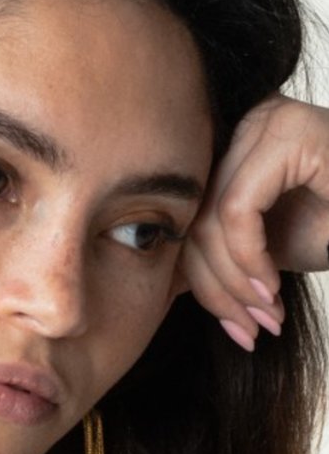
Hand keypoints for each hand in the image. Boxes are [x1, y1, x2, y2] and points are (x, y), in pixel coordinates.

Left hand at [181, 95, 328, 350]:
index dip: (199, 281)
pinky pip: (236, 210)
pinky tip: (272, 291)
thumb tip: (167, 284)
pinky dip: (248, 259)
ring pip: (207, 221)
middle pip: (193, 221)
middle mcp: (243, 127)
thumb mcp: (268, 250)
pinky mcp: (286, 135)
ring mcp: (264, 123)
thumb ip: (219, 254)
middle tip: (247, 330)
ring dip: (234, 284)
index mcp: (232, 149)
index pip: (188, 220)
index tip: (232, 325)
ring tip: (265, 318)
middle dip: (216, 289)